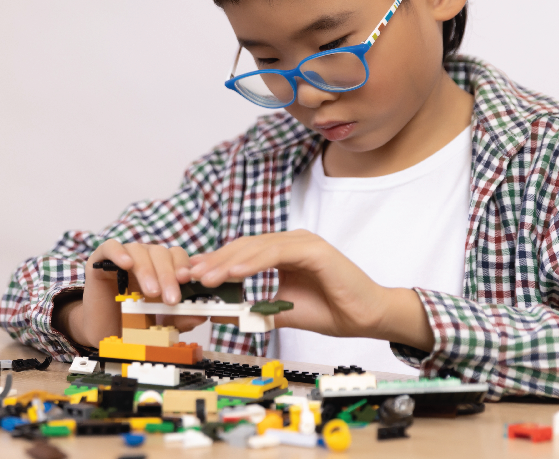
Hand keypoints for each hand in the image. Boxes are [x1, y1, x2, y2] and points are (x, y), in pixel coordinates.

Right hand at [59, 239, 204, 347]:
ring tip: (151, 292)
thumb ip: (180, 318)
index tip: (187, 281)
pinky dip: (119, 253)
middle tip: (171, 298)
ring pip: (138, 250)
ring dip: (147, 270)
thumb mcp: (161, 323)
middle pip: (160, 252)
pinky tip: (127, 265)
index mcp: (161, 268)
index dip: (183, 265)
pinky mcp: (100, 261)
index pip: (176, 255)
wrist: (103, 331)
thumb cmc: (133, 323)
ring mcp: (122, 258)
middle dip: (167, 275)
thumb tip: (202, 315)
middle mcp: (144, 258)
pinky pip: (110, 248)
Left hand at [187, 229, 433, 349]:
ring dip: (228, 262)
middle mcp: (291, 241)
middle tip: (189, 276)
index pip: (242, 253)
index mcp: (283, 252)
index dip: (216, 263)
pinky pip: (277, 252)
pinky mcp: (314, 248)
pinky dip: (254, 262)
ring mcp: (303, 242)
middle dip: (214, 261)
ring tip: (206, 277)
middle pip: (244, 246)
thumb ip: (256, 309)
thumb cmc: (332, 311)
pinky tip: (235, 272)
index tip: (191, 277)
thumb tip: (223, 314)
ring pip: (256, 247)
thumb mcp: (283, 312)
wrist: (368, 317)